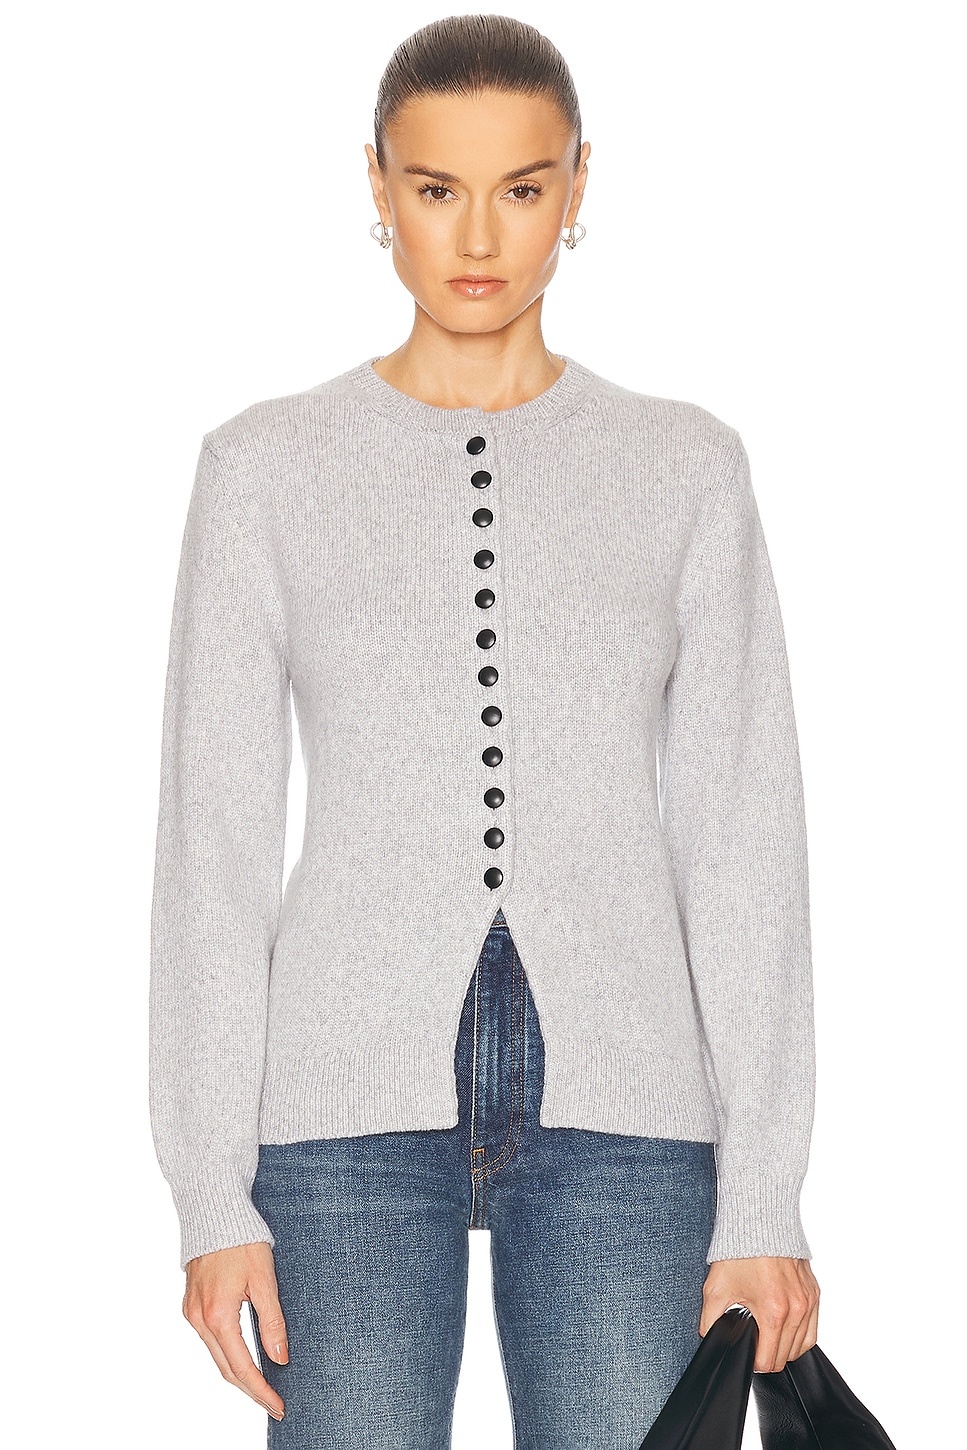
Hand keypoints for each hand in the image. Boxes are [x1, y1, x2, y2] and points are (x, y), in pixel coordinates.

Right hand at [182, 1241, 288, 1420]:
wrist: (214, 1212)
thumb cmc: (242, 1240)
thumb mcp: (265, 1279)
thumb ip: (272, 1321)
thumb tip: (280, 1358)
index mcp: (218, 1316)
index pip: (241, 1367)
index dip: (261, 1391)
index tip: (278, 1406)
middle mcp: (199, 1319)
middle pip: (225, 1368)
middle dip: (250, 1389)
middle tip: (274, 1403)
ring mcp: (191, 1312)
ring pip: (216, 1355)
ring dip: (238, 1372)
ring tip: (263, 1384)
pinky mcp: (191, 1303)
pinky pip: (209, 1338)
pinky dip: (226, 1352)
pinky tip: (243, 1355)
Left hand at [699, 1256, 819, 1372]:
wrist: (758, 1220)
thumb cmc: (739, 1251)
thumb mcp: (715, 1288)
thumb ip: (710, 1320)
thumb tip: (710, 1338)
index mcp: (773, 1312)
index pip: (769, 1360)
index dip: (753, 1362)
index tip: (745, 1354)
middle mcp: (796, 1309)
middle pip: (786, 1357)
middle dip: (768, 1356)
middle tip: (754, 1344)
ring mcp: (808, 1301)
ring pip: (802, 1346)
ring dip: (786, 1349)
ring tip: (768, 1338)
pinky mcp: (814, 1292)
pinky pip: (813, 1328)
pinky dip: (800, 1335)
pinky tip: (785, 1328)